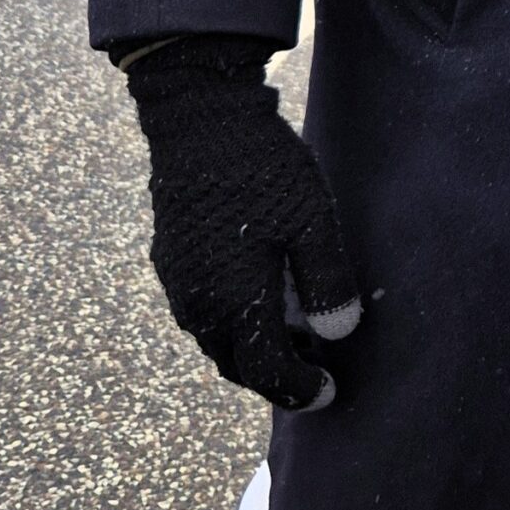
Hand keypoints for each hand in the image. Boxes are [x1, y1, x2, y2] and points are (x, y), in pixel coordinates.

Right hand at [124, 36, 362, 409]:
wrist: (200, 118)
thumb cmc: (264, 169)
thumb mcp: (312, 224)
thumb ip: (327, 284)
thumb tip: (339, 335)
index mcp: (232, 302)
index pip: (266, 371)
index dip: (300, 389)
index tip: (330, 391)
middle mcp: (197, 303)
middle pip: (237, 364)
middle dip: (276, 376)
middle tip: (315, 369)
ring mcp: (177, 282)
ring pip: (216, 341)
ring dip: (252, 351)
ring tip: (296, 336)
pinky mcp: (170, 259)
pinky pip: (201, 313)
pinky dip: (233, 324)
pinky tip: (262, 301)